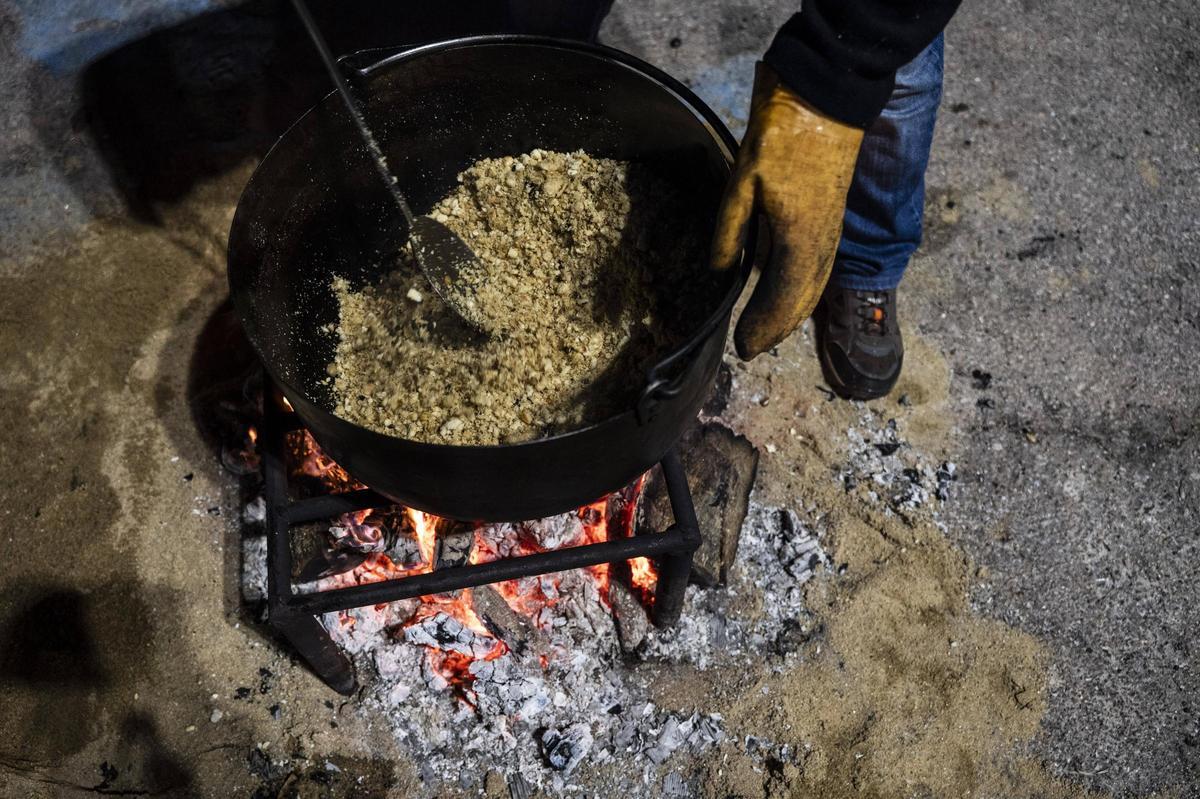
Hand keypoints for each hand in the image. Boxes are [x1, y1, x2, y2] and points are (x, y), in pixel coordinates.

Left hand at [712, 63, 863, 359]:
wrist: (827, 98)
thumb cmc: (782, 137)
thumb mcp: (742, 184)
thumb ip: (729, 232)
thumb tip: (717, 272)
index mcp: (799, 243)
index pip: (780, 303)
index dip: (761, 328)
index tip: (740, 347)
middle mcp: (822, 247)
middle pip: (801, 303)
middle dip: (776, 329)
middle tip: (751, 346)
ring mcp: (832, 233)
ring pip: (815, 288)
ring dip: (792, 313)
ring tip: (768, 329)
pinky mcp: (833, 218)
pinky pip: (820, 268)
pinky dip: (804, 290)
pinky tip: (789, 290)